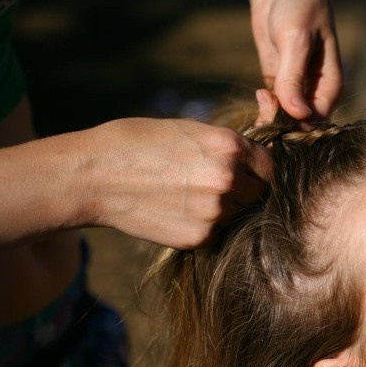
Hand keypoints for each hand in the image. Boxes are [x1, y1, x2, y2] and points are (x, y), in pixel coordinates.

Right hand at [83, 118, 273, 247]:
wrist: (93, 175)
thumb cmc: (139, 143)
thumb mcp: (188, 129)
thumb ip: (227, 145)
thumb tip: (263, 153)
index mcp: (228, 145)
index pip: (271, 165)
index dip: (262, 169)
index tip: (251, 171)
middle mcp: (227, 179)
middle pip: (261, 193)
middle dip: (247, 190)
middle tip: (219, 186)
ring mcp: (215, 211)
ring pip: (241, 214)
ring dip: (229, 209)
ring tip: (194, 196)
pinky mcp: (199, 237)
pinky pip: (218, 232)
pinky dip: (207, 226)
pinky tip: (179, 211)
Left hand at [242, 0, 341, 119]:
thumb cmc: (298, 8)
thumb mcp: (296, 40)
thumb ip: (293, 78)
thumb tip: (298, 115)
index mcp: (332, 87)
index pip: (317, 121)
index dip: (297, 125)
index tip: (277, 113)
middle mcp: (317, 94)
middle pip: (301, 125)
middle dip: (282, 123)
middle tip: (265, 103)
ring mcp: (297, 92)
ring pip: (285, 120)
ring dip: (271, 116)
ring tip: (261, 96)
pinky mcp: (279, 86)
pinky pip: (274, 109)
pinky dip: (265, 108)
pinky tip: (259, 94)